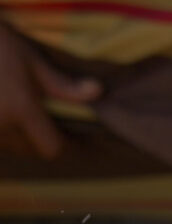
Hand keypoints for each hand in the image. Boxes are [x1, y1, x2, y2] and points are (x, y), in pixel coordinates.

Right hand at [0, 24, 100, 156]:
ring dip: (19, 137)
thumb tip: (98, 91)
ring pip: (9, 146)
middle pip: (30, 150)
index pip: (51, 148)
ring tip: (21, 114)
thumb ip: (63, 85)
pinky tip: (7, 113)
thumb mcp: (31, 61)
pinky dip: (3, 133)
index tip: (71, 135)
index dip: (64, 144)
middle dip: (41, 139)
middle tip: (48, 121)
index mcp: (21, 109)